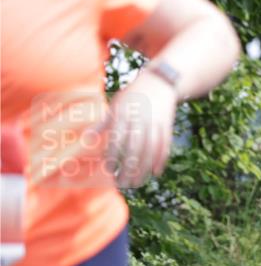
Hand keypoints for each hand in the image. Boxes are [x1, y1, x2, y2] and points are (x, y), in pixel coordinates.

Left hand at [103, 70, 178, 187]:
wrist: (160, 82)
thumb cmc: (133, 95)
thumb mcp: (116, 104)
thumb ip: (104, 123)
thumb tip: (87, 138)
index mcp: (124, 114)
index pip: (117, 138)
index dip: (113, 155)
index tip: (109, 169)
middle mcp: (140, 120)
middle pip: (135, 148)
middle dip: (129, 168)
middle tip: (122, 183)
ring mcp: (156, 123)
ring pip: (151, 150)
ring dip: (144, 169)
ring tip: (137, 182)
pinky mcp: (167, 126)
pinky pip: (164, 145)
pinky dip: (161, 160)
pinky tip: (155, 172)